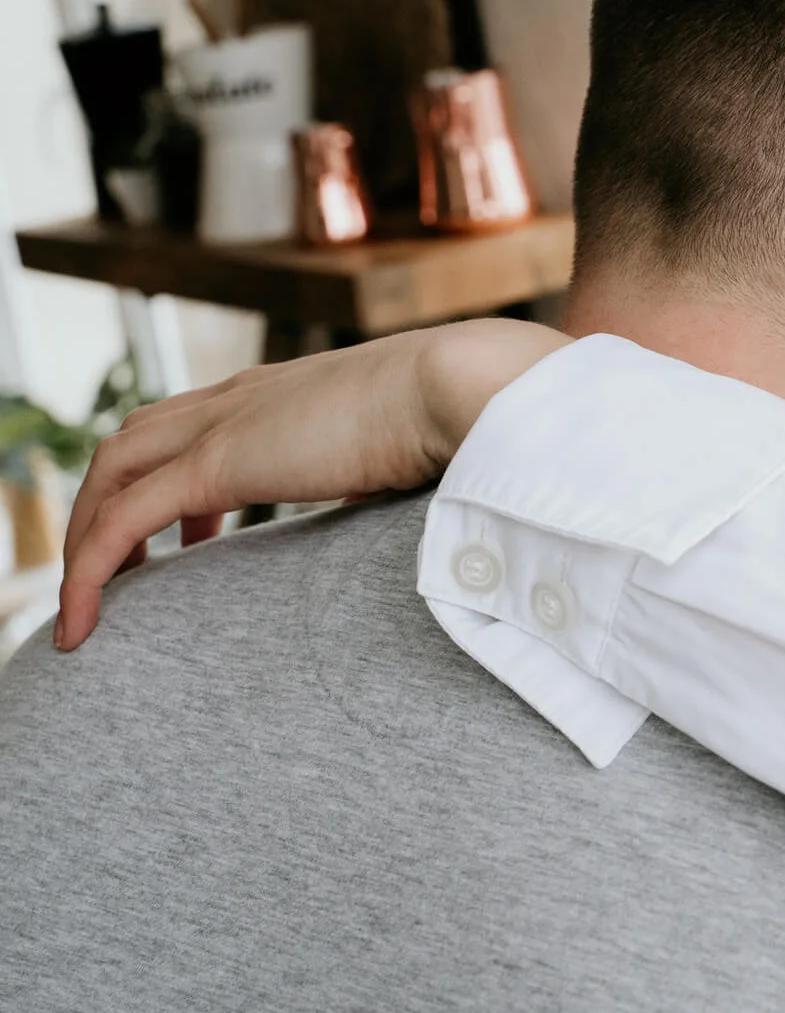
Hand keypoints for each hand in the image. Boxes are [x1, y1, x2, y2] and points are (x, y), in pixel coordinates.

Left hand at [57, 318, 568, 650]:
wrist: (472, 387)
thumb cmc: (473, 416)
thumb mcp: (422, 448)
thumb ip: (405, 476)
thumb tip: (434, 514)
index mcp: (289, 389)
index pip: (195, 417)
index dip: (174, 471)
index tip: (194, 536)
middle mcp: (243, 395)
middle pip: (134, 438)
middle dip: (108, 502)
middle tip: (127, 576)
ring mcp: (225, 424)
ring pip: (110, 473)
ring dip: (88, 537)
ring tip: (91, 607)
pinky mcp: (218, 464)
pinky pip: (121, 523)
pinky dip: (89, 570)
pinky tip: (84, 624)